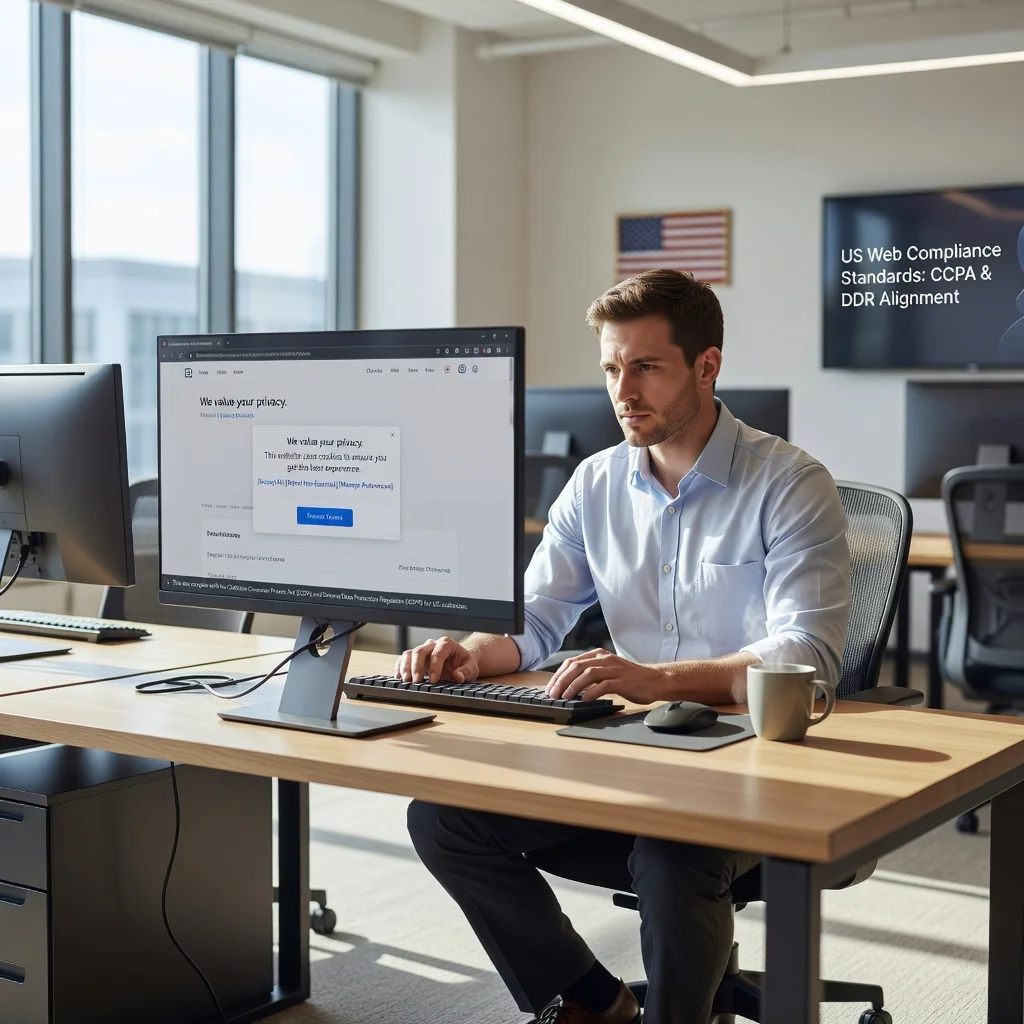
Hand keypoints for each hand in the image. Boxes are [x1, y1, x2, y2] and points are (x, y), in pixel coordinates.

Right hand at [394, 636, 479, 683]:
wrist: (457, 662)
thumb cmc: (463, 664)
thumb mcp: (471, 668)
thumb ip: (466, 672)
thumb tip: (458, 676)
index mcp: (446, 644)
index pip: (438, 653)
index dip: (435, 667)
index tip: (433, 681)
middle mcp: (432, 645)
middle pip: (420, 651)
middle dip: (417, 667)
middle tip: (416, 682)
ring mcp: (422, 650)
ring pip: (409, 653)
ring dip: (405, 667)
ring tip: (405, 681)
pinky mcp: (414, 658)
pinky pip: (403, 659)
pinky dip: (399, 667)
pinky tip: (398, 677)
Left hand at [546, 649, 667, 703]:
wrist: (655, 680)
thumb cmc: (629, 678)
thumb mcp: (607, 670)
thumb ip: (590, 674)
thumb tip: (568, 685)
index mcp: (598, 655)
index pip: (571, 662)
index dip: (558, 675)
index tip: (550, 688)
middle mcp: (605, 659)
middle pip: (576, 667)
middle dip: (561, 681)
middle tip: (553, 694)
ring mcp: (614, 669)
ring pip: (588, 674)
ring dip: (573, 686)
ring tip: (565, 697)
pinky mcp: (622, 681)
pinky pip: (603, 685)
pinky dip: (591, 692)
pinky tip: (584, 700)